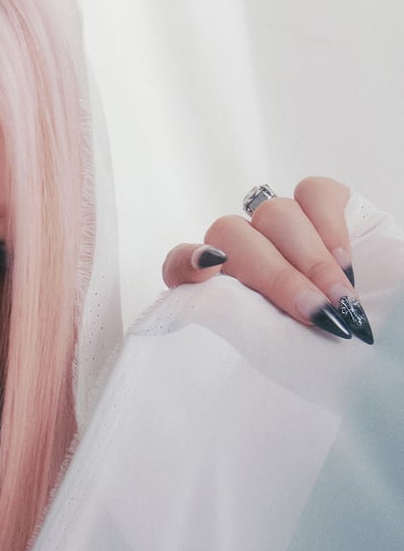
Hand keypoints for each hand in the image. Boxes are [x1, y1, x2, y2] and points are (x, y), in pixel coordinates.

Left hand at [161, 176, 372, 343]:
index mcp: (219, 288)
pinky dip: (330, 228)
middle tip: (315, 312)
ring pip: (274, 214)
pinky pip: (314, 194)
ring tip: (340, 299)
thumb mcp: (270, 345)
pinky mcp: (322, 205)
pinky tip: (345, 263)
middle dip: (277, 276)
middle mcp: (244, 251)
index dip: (187, 262)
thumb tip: (208, 265)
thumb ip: (230, 309)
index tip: (209, 270)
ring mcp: (281, 226)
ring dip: (309, 259)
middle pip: (231, 235)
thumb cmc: (316, 356)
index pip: (181, 263)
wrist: (369, 351)